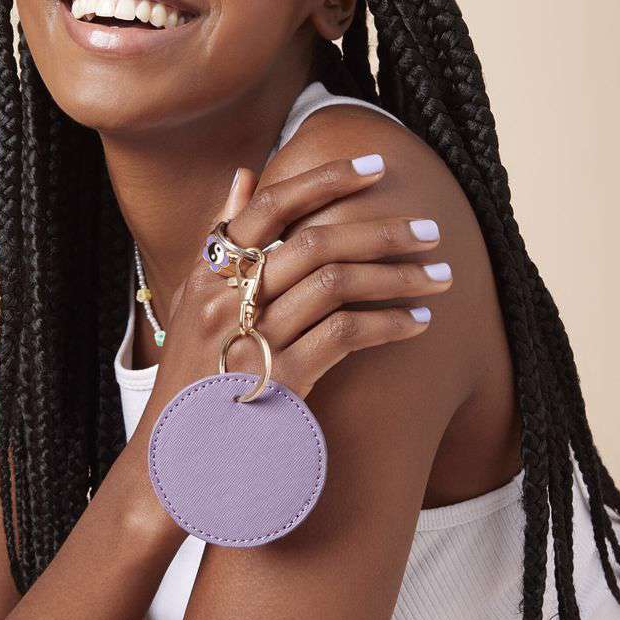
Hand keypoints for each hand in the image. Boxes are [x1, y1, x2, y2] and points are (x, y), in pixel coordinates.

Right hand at [133, 154, 450, 437]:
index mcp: (210, 270)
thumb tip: (245, 173)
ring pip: (336, 284)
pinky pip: (344, 335)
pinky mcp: (280, 379)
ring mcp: (253, 338)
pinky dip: (388, 323)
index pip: (270, 207)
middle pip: (316, 243)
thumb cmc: (196, 366)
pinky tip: (418, 322)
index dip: (325, 179)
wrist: (179, 453)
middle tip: (431, 229)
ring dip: (397, 277)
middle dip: (382, 231)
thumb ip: (224, 234)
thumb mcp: (197, 294)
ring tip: (440, 276)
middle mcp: (228, 298)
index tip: (376, 165)